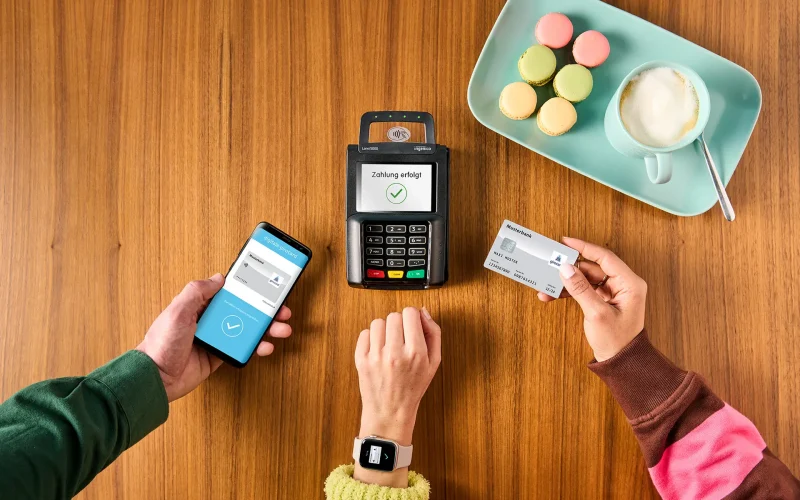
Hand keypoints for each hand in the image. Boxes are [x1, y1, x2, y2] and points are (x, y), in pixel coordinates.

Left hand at [136, 274, 293, 401]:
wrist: (156, 379)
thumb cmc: (161, 344)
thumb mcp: (177, 311)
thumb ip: (197, 292)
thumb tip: (218, 278)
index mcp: (199, 306)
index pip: (229, 292)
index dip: (248, 289)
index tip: (265, 286)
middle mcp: (210, 320)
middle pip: (244, 311)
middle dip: (265, 310)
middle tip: (281, 310)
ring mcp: (216, 339)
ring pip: (248, 330)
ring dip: (266, 329)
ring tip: (281, 329)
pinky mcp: (220, 356)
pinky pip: (243, 349)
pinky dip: (257, 347)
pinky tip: (266, 346)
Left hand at [353, 307, 440, 486]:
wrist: (390, 412)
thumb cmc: (413, 388)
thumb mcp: (433, 363)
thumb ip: (433, 334)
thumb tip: (423, 311)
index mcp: (416, 353)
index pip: (411, 313)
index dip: (412, 316)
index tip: (412, 325)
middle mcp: (395, 353)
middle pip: (394, 316)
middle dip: (399, 324)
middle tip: (401, 338)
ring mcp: (376, 356)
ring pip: (378, 322)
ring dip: (384, 330)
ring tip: (388, 344)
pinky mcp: (361, 360)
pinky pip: (364, 333)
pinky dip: (371, 338)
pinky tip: (378, 350)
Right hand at [538, 238, 646, 361]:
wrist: (622, 363)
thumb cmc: (617, 341)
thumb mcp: (597, 314)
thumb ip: (580, 289)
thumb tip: (566, 269)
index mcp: (629, 284)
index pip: (605, 258)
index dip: (584, 248)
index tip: (566, 242)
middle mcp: (623, 285)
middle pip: (593, 267)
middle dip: (571, 268)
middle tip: (551, 264)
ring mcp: (614, 293)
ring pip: (586, 279)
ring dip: (567, 282)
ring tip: (548, 285)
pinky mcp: (604, 301)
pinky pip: (585, 289)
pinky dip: (570, 291)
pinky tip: (553, 295)